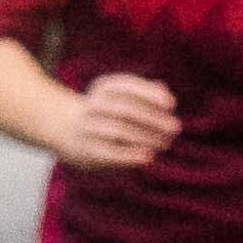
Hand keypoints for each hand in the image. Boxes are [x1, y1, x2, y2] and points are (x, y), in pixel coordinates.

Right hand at [39, 74, 180, 172]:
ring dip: (146, 137)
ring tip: (165, 143)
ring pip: (119, 131)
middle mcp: (93, 105)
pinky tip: (149, 156)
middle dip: (154, 119)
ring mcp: (88, 128)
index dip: (150, 94)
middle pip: (126, 110)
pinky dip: (130, 155)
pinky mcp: (87, 150)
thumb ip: (145, 92)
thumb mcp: (121, 95)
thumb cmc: (107, 111)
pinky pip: (110, 152)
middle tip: (176, 128)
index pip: (127, 86)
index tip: (171, 104)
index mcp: (103, 87)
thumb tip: (165, 93)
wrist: (66, 129)